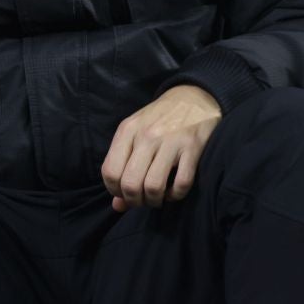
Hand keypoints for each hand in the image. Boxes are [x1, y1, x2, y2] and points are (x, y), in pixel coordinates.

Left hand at [102, 84, 222, 211]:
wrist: (193, 97)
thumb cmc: (159, 120)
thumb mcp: (134, 134)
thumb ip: (122, 166)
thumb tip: (117, 206)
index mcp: (127, 131)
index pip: (110, 172)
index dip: (116, 191)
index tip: (126, 193)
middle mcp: (146, 136)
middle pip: (130, 184)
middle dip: (136, 200)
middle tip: (144, 199)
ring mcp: (169, 142)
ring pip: (153, 187)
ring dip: (155, 201)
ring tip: (159, 197)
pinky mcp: (192, 148)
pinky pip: (181, 184)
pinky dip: (176, 195)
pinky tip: (174, 190)